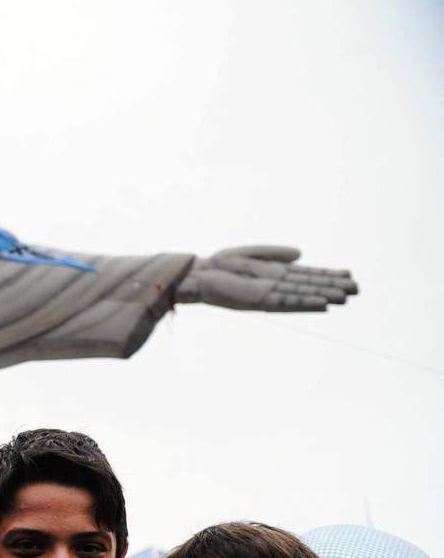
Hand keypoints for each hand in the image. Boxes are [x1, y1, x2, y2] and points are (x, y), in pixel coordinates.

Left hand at [179, 245, 357, 311]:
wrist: (200, 274)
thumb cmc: (222, 264)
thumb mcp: (254, 254)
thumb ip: (277, 254)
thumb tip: (301, 256)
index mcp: (276, 274)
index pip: (307, 275)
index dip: (327, 275)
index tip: (349, 275)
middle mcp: (275, 286)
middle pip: (309, 286)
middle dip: (332, 287)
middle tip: (358, 290)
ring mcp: (269, 294)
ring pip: (302, 296)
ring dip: (323, 297)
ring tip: (345, 298)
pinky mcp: (258, 301)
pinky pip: (286, 303)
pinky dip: (304, 304)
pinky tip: (321, 304)